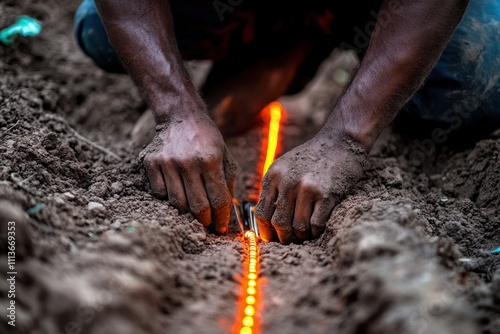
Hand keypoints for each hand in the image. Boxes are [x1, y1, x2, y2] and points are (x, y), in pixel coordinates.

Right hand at [140, 114, 236, 233]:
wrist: (181, 117)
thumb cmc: (207, 139)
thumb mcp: (225, 156)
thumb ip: (227, 183)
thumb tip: (226, 213)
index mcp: (210, 160)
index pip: (218, 200)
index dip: (221, 219)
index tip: (220, 228)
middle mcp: (188, 162)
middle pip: (198, 206)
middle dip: (205, 221)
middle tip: (207, 225)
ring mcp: (167, 162)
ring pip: (177, 204)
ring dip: (187, 213)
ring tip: (193, 213)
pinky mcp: (151, 163)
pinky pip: (159, 193)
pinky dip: (169, 199)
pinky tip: (177, 194)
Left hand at [255, 135, 366, 243]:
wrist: (341, 141)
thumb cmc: (312, 157)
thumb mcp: (285, 167)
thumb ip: (274, 190)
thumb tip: (266, 222)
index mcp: (273, 175)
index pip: (262, 213)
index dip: (266, 231)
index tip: (272, 239)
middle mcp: (287, 181)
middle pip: (279, 223)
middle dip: (284, 237)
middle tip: (291, 240)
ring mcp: (307, 187)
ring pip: (298, 227)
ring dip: (302, 236)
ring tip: (305, 234)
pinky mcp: (327, 194)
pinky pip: (316, 224)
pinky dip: (316, 232)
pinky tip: (318, 228)